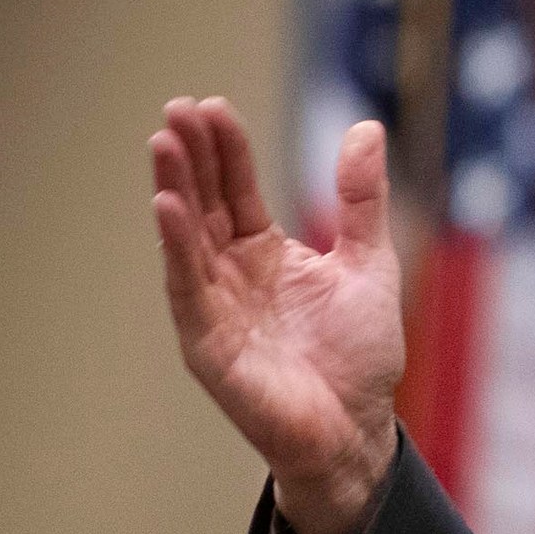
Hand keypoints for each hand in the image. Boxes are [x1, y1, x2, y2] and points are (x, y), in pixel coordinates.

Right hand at [151, 97, 403, 533]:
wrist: (358, 427)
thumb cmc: (361, 353)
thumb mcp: (369, 262)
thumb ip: (361, 200)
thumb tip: (366, 127)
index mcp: (268, 255)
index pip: (238, 191)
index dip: (227, 151)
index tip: (212, 106)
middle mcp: (233, 276)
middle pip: (206, 206)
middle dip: (192, 158)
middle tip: (176, 109)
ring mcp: (217, 308)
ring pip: (187, 239)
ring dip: (175, 191)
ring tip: (164, 143)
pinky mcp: (209, 344)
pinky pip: (188, 289)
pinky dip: (177, 248)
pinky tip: (168, 207)